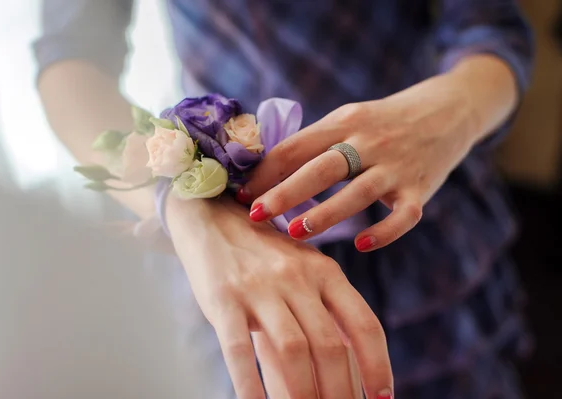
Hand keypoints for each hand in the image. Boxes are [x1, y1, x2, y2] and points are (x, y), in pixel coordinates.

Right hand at [166, 195, 392, 398]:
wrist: (212, 217)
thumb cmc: (263, 255)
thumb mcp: (302, 272)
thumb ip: (321, 314)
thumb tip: (342, 372)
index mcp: (325, 271)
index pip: (364, 323)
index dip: (378, 365)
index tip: (382, 398)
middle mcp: (297, 277)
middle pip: (329, 345)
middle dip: (340, 392)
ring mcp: (260, 286)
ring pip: (292, 350)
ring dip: (303, 395)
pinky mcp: (224, 297)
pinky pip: (238, 348)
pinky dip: (250, 384)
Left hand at [242, 72, 485, 250]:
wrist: (449, 110)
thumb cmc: (384, 121)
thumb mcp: (349, 119)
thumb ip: (315, 143)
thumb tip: (264, 172)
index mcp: (344, 121)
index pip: (296, 147)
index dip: (265, 171)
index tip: (240, 194)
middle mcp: (369, 141)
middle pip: (321, 167)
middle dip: (285, 192)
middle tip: (255, 215)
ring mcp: (397, 166)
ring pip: (358, 192)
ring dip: (326, 214)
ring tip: (295, 232)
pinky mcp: (421, 189)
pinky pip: (403, 216)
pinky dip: (383, 232)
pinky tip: (361, 246)